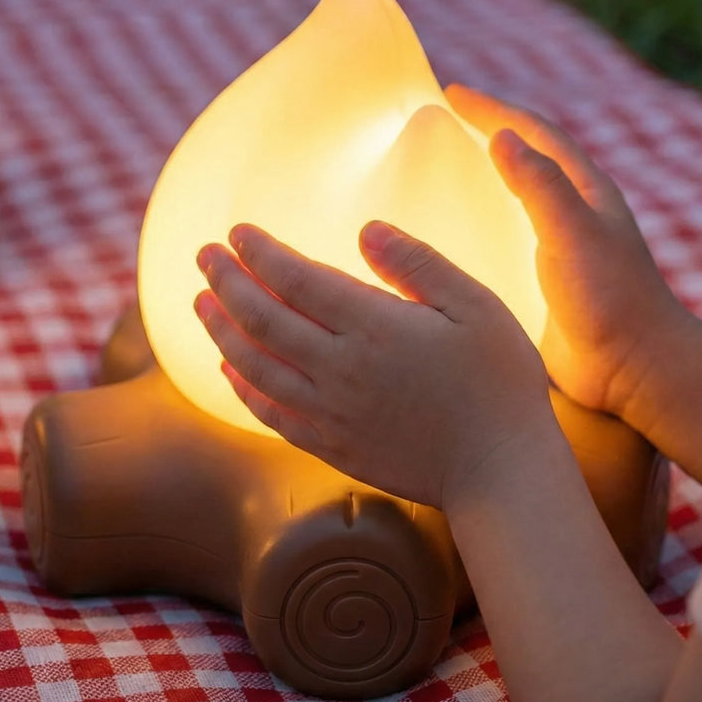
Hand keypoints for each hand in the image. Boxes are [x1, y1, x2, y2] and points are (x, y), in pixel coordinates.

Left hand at [194, 221, 555, 508]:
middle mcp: (340, 369)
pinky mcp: (332, 446)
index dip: (260, 253)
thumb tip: (365, 229)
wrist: (500, 472)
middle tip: (204, 255)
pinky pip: (270, 414)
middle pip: (262, 319)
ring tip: (201, 301)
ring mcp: (330, 413)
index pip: (296, 280)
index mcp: (375, 327)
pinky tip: (228, 367)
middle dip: (227, 282)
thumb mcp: (476, 306)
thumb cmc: (499, 382)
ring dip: (221, 330)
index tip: (237, 231)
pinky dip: (241, 387)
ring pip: (254, 366)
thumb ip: (418, 265)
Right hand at [446, 83, 689, 420]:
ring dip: (482, 176)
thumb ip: (540, 186)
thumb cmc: (611, 299)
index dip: (494, 110)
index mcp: (587, 190)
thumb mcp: (573, 233)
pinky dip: (480, 224)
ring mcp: (561, 246)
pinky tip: (454, 236)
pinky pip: (506, 240)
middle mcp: (575, 212)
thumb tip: (502, 136)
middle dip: (488, 132)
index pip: (536, 132)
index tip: (452, 93)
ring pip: (515, 198)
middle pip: (527, 157)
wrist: (634, 368)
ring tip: (441, 169)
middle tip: (443, 120)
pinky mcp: (546, 280)